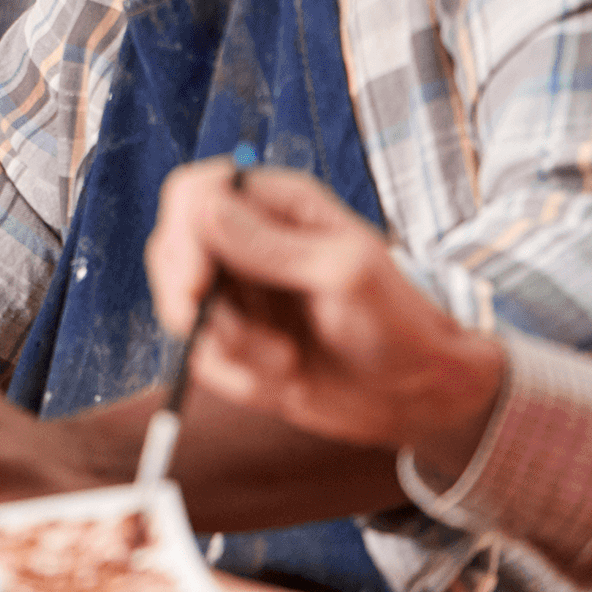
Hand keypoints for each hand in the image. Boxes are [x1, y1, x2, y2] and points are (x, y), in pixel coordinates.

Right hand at [146, 160, 505, 478]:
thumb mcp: (344, 274)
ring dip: (224, 346)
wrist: (420, 397)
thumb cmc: (399, 323)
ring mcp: (236, 292)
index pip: (195, 194)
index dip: (183, 233)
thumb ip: (271, 244)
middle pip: (171, 249)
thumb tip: (203, 206)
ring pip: (179, 307)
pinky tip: (281, 382)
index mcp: (275, 205)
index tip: (197, 284)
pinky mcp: (235, 340)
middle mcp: (245, 242)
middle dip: (192, 300)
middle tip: (234, 337)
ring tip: (284, 362)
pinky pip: (200, 355)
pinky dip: (232, 377)